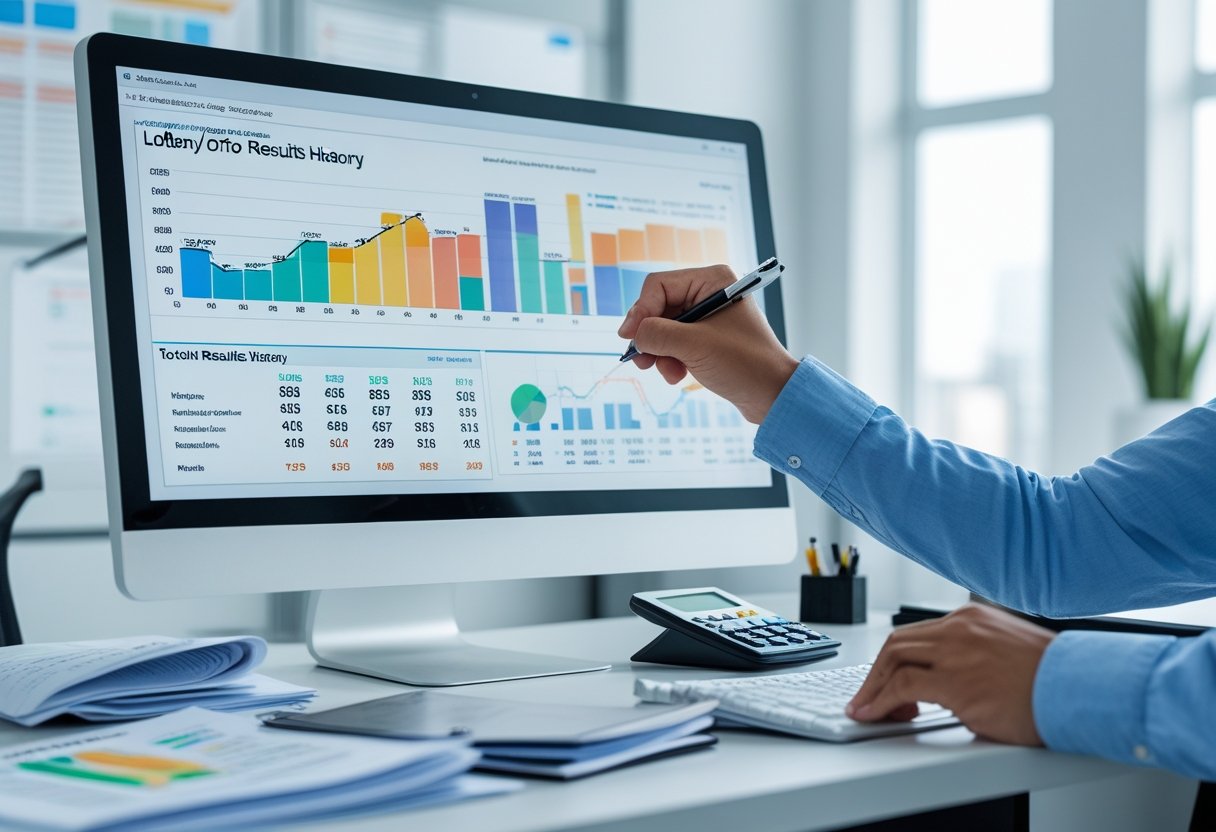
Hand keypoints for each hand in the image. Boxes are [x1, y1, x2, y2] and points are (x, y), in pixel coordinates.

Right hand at [617, 265, 798, 423]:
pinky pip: (675, 342)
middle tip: (642, 361)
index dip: (640, 311)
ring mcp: (708, 315)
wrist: (773, 395)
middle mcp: (709, 292)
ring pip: (664, 327)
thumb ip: (657, 334)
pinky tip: (678, 374)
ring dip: (660, 352)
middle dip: (651, 336)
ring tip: (668, 373)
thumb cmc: (744, 364)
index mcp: (712, 280)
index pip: (659, 285)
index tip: (629, 338)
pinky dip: (670, 358)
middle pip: (659, 307)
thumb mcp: (694, 346)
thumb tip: (632, 334)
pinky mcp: (708, 337)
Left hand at [845, 603, 1055, 745]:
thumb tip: (947, 682)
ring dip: (873, 688)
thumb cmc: (1054, 680)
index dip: (896, 659)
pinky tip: (874, 715)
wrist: (1080, 690)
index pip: (919, 633)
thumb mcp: (1009, 651)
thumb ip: (974, 655)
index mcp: (973, 619)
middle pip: (898, 643)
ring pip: (893, 661)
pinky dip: (881, 701)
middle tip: (868, 697)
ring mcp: (957, 653)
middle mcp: (960, 629)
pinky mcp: (956, 683)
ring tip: (868, 710)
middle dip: (876, 672)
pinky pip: (902, 687)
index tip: (886, 679)